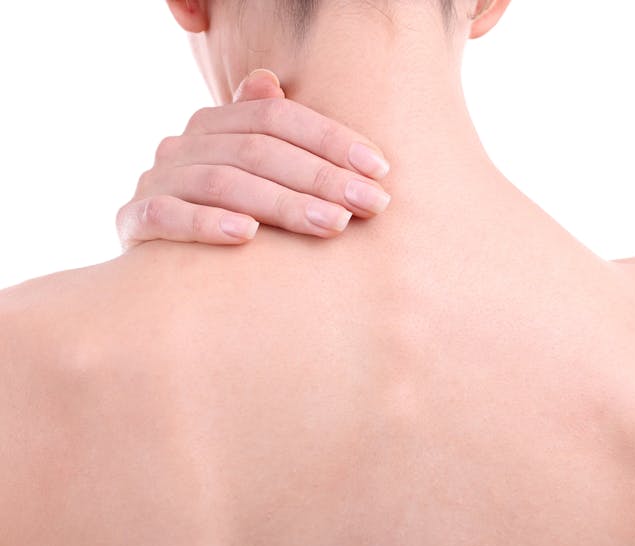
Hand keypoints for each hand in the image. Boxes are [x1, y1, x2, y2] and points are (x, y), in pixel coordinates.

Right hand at [116, 69, 390, 249]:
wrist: (156, 256)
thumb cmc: (215, 210)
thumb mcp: (242, 170)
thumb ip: (260, 133)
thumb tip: (269, 81)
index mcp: (215, 124)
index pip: (277, 117)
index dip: (331, 140)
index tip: (379, 170)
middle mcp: (185, 143)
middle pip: (258, 150)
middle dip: (320, 177)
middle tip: (368, 204)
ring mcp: (157, 180)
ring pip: (223, 182)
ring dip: (281, 203)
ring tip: (330, 224)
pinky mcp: (134, 220)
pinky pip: (168, 217)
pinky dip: (207, 223)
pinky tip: (246, 236)